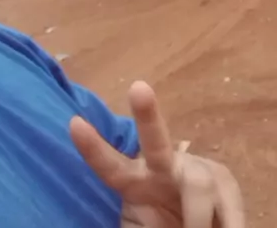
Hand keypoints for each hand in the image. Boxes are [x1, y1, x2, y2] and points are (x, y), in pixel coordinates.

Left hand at [70, 81, 244, 227]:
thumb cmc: (163, 225)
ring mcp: (198, 172)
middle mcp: (164, 170)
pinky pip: (228, 206)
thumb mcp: (140, 226)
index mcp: (136, 184)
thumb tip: (118, 220)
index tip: (74, 123)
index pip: (111, 166)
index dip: (94, 149)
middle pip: (156, 142)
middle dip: (147, 115)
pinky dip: (226, 224)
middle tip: (139, 88)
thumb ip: (135, 221)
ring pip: (198, 185)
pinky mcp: (226, 183)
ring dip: (196, 220)